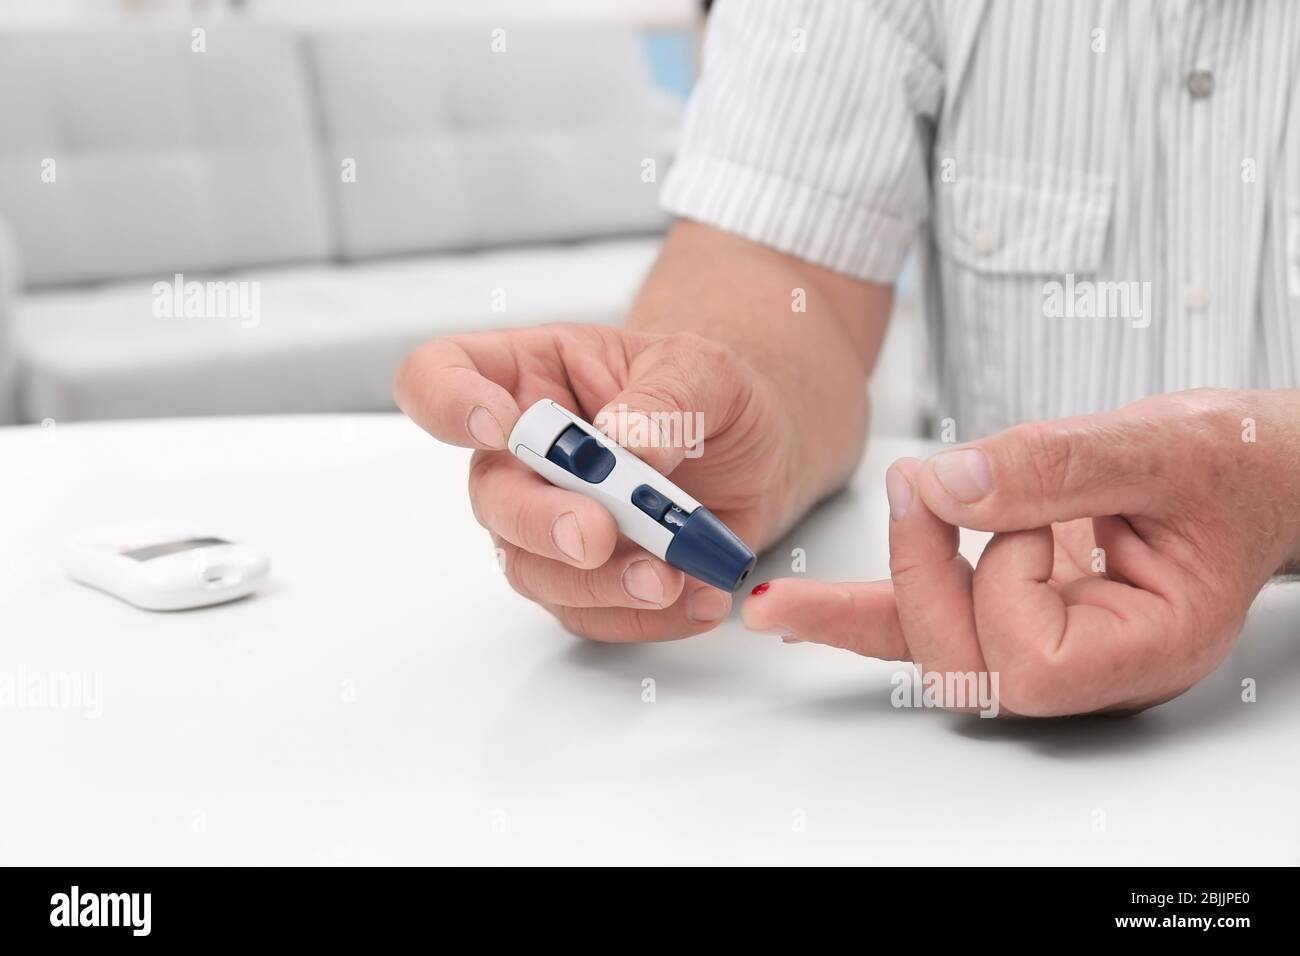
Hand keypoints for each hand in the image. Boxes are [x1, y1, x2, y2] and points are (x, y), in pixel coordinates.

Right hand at [395, 323, 808, 640]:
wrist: (756, 456)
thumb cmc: (709, 397)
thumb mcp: (706, 371)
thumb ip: (666, 400)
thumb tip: (624, 442)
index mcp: (526, 377)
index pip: (439, 377)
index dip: (447, 403)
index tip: (498, 426)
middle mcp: (520, 456)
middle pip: (489, 495)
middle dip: (540, 521)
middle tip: (594, 536)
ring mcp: (544, 523)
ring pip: (533, 569)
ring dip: (598, 583)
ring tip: (669, 578)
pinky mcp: (583, 582)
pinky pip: (590, 614)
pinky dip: (645, 617)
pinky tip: (697, 596)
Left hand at [742, 389, 1299, 715]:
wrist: (1246, 471)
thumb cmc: (1234, 469)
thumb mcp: (1164, 448)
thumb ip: (1058, 466)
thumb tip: (947, 481)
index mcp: (1147, 648)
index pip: (1034, 660)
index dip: (1001, 576)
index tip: (1018, 502)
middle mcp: (1090, 667)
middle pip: (964, 665)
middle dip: (919, 574)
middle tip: (917, 482)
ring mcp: (1047, 643)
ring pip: (928, 650)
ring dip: (863, 603)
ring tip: (790, 587)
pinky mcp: (1011, 607)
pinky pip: (924, 620)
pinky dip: (856, 610)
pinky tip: (793, 611)